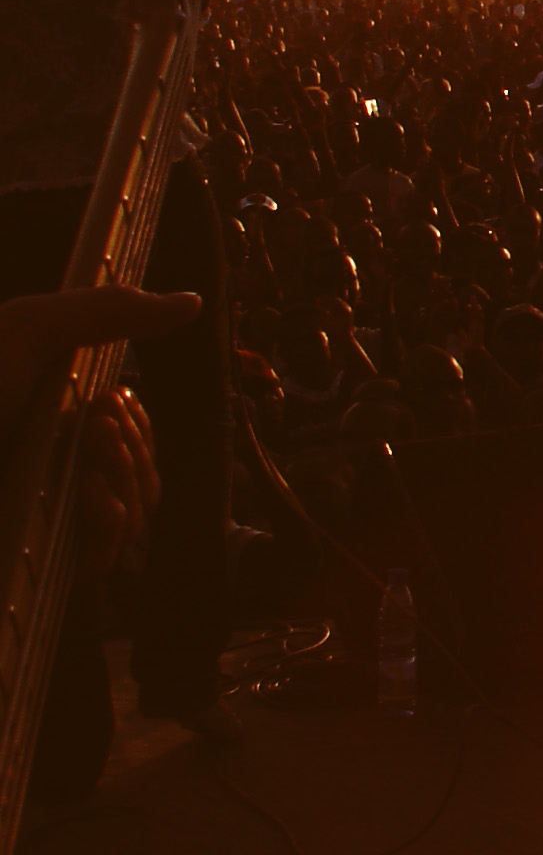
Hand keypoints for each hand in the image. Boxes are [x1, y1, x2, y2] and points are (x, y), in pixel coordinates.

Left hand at [0, 289, 197, 576]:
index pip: (131, 443)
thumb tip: (194, 300)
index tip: (112, 398)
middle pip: (143, 478)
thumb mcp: (31, 330)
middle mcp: (52, 478)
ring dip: (127, 479)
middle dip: (136, 445)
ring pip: (135, 515)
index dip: (138, 422)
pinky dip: (112, 522)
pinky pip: (106, 556)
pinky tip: (90, 495)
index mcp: (51, 430)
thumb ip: (112, 311)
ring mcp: (43, 520)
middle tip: (96, 420)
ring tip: (86, 457)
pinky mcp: (33, 558)